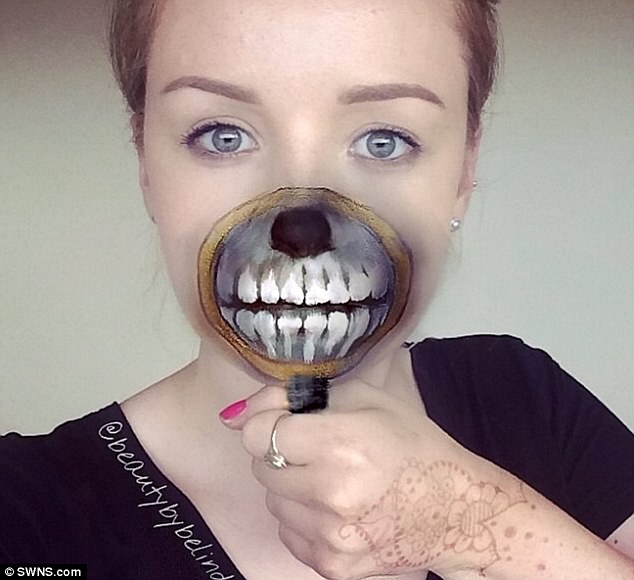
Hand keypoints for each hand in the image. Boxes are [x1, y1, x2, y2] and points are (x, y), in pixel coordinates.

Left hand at [221, 379, 522, 579]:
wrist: (457, 512)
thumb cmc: (413, 445)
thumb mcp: (363, 398)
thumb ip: (293, 395)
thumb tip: (231, 415)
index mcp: (341, 443)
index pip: (257, 433)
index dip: (268, 423)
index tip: (288, 423)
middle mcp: (332, 494)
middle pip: (261, 466)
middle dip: (281, 452)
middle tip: (320, 450)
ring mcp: (331, 537)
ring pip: (272, 500)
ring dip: (291, 486)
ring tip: (332, 479)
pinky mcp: (332, 566)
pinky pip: (288, 532)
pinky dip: (302, 517)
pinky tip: (337, 507)